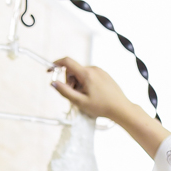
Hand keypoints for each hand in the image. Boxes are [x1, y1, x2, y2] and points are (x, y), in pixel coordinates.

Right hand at [51, 56, 170, 157]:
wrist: (121, 108)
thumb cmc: (102, 107)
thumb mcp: (80, 102)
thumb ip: (65, 91)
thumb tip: (53, 83)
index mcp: (87, 74)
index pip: (67, 62)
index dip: (55, 64)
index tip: (49, 70)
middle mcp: (93, 69)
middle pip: (73, 70)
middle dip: (70, 82)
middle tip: (75, 96)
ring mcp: (100, 71)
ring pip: (81, 74)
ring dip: (78, 84)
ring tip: (85, 97)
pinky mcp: (104, 75)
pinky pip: (89, 76)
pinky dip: (85, 84)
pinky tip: (91, 95)